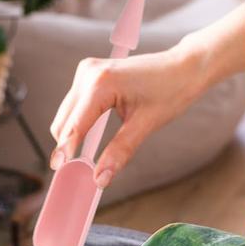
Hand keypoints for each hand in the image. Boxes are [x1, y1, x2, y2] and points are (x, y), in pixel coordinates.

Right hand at [49, 40, 209, 186]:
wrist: (185, 67)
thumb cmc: (171, 90)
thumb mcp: (146, 124)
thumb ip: (120, 152)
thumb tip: (100, 178)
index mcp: (100, 84)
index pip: (74, 125)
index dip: (65, 151)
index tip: (59, 172)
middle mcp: (88, 73)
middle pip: (64, 121)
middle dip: (68, 146)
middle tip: (76, 172)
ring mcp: (87, 70)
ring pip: (66, 114)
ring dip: (73, 134)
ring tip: (85, 157)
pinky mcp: (91, 73)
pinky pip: (76, 105)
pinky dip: (80, 122)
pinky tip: (94, 135)